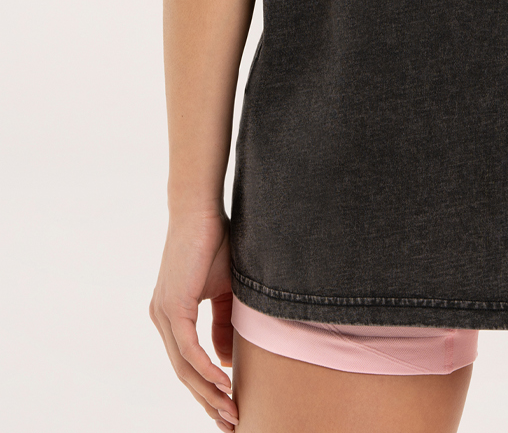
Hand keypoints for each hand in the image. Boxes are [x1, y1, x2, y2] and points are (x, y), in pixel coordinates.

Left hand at [149, 210, 240, 429]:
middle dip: (208, 401)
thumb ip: (224, 325)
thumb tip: (226, 362)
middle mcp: (162, 319)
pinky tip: (222, 382)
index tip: (230, 408)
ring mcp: (163, 314)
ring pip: (184, 367)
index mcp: (171, 315)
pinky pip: (187, 349)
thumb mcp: (226, 292)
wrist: (202, 210)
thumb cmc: (216, 243)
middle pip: (183, 373)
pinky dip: (204, 369)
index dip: (208, 389)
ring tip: (231, 410)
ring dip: (208, 392)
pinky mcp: (171, 307)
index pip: (188, 363)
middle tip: (232, 423)